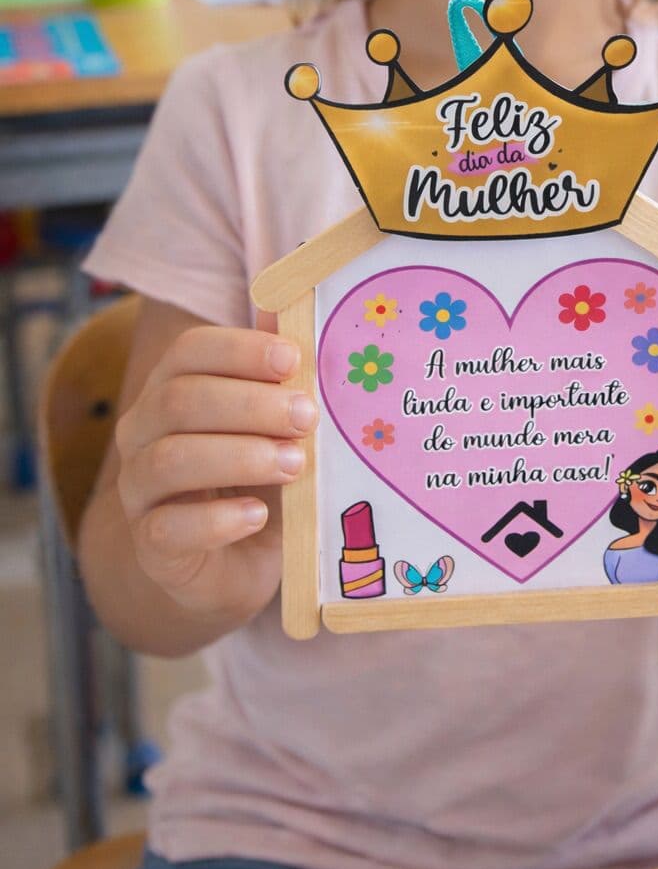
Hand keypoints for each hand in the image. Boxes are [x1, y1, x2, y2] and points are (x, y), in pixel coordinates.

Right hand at [114, 326, 317, 624]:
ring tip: (294, 464)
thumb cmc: (262, 478)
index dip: (239, 349)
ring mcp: (139, 491)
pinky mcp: (151, 548)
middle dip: (249, 404)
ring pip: (169, 460)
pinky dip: (218, 519)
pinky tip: (258, 515)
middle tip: (307, 417)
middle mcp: (143, 432)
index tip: (292, 361)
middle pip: (180, 401)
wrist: (240, 563)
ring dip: (240, 457)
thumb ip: (280, 372)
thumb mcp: (277, 424)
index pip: (189, 351)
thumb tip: (295, 305)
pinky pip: (168, 528)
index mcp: (171, 388)